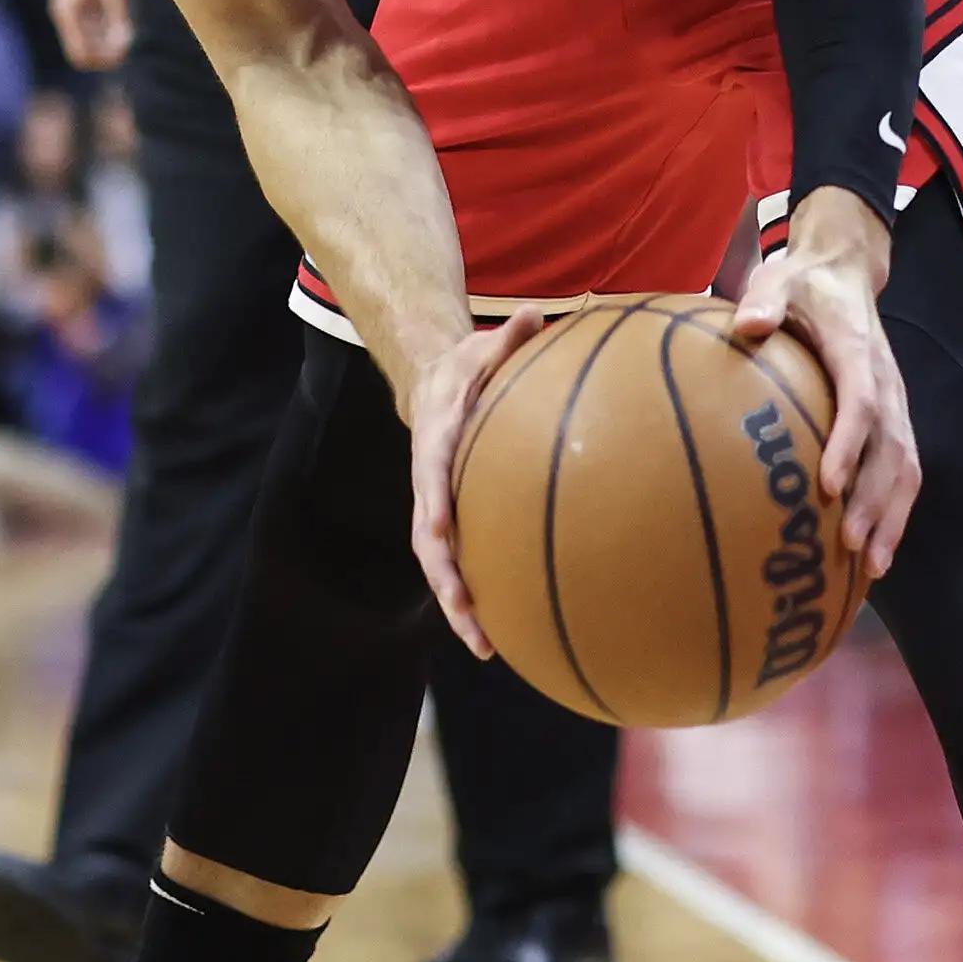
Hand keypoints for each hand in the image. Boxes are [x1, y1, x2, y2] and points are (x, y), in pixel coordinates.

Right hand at [50, 0, 135, 69]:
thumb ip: (119, 18)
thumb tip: (123, 51)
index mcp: (66, 11)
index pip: (81, 58)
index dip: (106, 60)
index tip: (130, 46)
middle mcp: (67, 13)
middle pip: (89, 54)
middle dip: (112, 50)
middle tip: (136, 29)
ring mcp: (77, 10)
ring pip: (97, 45)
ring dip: (116, 39)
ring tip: (132, 14)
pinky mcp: (88, 3)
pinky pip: (102, 32)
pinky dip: (117, 28)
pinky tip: (130, 7)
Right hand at [406, 314, 535, 655]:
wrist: (435, 383)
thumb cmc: (470, 365)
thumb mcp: (483, 345)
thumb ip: (509, 335)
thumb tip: (534, 314)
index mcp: (435, 438)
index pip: (429, 470)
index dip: (432, 499)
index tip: (438, 528)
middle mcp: (429, 481)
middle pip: (428, 539)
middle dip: (444, 578)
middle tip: (467, 613)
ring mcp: (438, 506)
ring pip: (441, 563)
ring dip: (459, 605)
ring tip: (486, 647)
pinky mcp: (456, 521)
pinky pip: (464, 560)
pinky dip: (478, 595)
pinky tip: (508, 630)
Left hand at [731, 191, 920, 576]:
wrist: (845, 274)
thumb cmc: (802, 284)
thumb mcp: (778, 279)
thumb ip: (764, 299)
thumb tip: (747, 324)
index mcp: (859, 352)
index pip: (861, 402)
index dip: (849, 444)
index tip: (828, 485)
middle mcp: (887, 384)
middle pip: (892, 449)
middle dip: (875, 500)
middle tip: (851, 545)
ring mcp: (896, 406)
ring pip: (906, 468)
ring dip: (892, 518)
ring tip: (872, 567)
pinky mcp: (893, 422)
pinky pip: (903, 472)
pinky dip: (894, 514)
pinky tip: (875, 556)